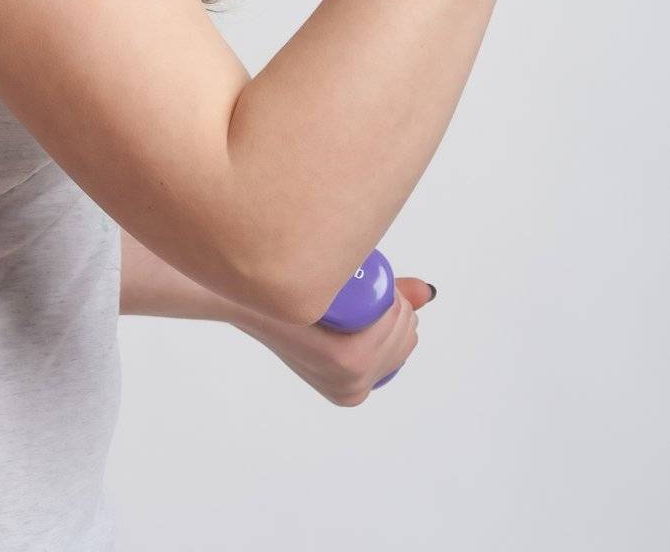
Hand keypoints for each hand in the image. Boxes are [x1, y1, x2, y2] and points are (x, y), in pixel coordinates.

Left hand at [230, 277, 435, 406]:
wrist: (241, 296)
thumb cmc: (286, 302)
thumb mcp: (340, 307)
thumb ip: (385, 306)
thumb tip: (428, 292)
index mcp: (355, 387)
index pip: (405, 341)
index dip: (402, 309)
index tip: (380, 288)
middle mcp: (353, 389)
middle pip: (405, 335)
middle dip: (399, 303)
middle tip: (368, 281)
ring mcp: (347, 377)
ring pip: (397, 327)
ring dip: (391, 299)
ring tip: (364, 284)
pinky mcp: (342, 360)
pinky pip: (383, 329)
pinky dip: (383, 307)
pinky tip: (366, 294)